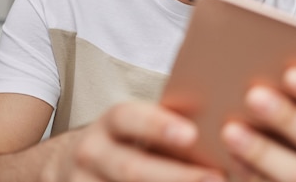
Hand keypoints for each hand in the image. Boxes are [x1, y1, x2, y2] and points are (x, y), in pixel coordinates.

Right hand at [43, 101, 223, 181]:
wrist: (73, 165)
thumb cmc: (129, 139)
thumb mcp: (139, 125)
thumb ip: (169, 124)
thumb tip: (222, 127)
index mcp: (110, 124)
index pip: (129, 118)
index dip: (158, 126)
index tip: (193, 135)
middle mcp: (92, 155)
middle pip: (131, 169)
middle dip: (176, 177)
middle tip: (216, 178)